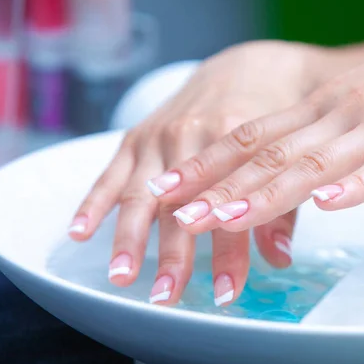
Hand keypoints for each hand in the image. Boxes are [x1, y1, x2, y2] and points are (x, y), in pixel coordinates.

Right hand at [68, 41, 363, 305]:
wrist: (248, 67)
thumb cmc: (270, 119)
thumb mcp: (285, 157)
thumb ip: (281, 208)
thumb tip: (279, 258)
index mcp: (237, 143)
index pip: (230, 210)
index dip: (228, 254)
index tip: (224, 294)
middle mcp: (193, 138)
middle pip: (180, 205)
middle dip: (172, 254)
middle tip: (165, 296)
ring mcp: (160, 138)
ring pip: (139, 193)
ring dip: (127, 237)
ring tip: (121, 276)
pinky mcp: (136, 136)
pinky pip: (109, 172)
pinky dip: (93, 202)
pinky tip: (78, 232)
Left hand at [168, 0, 363, 234]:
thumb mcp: (351, 108)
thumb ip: (315, 143)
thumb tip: (276, 179)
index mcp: (317, 110)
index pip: (249, 138)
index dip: (205, 165)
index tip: (165, 188)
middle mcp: (338, 114)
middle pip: (270, 155)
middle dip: (220, 188)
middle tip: (178, 217)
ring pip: (318, 162)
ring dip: (270, 193)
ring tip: (228, 218)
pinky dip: (358, 185)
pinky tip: (331, 204)